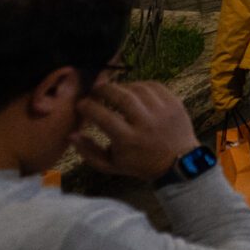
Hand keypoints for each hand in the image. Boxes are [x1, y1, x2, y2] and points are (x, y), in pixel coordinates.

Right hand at [76, 80, 200, 177]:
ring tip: (113, 91)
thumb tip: (71, 134)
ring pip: (138, 89)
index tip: (81, 104)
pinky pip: (155, 86)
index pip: (103, 117)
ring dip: (122, 86)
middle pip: (122, 97)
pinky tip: (132, 90)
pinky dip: (140, 84)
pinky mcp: (175, 104)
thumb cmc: (139, 164)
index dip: (88, 107)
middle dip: (104, 89)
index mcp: (128, 140)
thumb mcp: (111, 165)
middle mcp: (146, 124)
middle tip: (95, 89)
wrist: (178, 162)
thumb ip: (88, 152)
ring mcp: (163, 112)